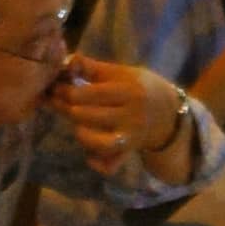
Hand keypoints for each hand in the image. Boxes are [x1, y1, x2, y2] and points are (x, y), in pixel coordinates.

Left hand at [49, 57, 181, 172]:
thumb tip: (68, 60)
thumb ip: (94, 68)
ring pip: (97, 142)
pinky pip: (110, 165)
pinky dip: (96, 162)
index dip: (66, 90)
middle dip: (66, 108)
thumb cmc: (140, 87)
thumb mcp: (122, 73)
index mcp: (128, 91)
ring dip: (81, 132)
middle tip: (56, 100)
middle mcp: (130, 115)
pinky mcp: (127, 153)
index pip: (90, 93)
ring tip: (77, 123)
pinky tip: (89, 154)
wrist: (169, 113)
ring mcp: (129, 137)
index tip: (55, 85)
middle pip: (87, 116)